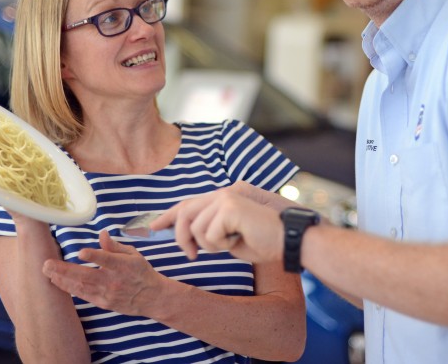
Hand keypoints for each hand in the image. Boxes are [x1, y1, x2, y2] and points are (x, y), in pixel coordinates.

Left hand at [42, 230, 166, 314]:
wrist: (151, 297)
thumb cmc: (141, 272)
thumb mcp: (133, 254)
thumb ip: (114, 246)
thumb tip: (101, 233)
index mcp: (123, 265)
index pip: (107, 259)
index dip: (94, 256)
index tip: (81, 252)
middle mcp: (114, 280)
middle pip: (87, 276)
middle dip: (65, 270)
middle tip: (47, 264)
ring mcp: (107, 294)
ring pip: (81, 287)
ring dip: (62, 279)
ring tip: (47, 272)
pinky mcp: (103, 303)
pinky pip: (83, 295)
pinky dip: (69, 288)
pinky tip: (57, 282)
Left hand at [154, 184, 284, 262]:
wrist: (293, 239)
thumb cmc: (267, 242)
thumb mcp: (232, 238)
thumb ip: (211, 231)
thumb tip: (189, 238)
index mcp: (224, 197)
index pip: (188, 203)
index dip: (168, 215)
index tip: (154, 226)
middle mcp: (223, 192)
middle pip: (184, 212)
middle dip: (180, 237)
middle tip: (191, 255)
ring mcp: (226, 197)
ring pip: (195, 226)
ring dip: (209, 244)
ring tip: (230, 244)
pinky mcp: (230, 206)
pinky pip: (209, 233)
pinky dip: (221, 244)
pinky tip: (239, 240)